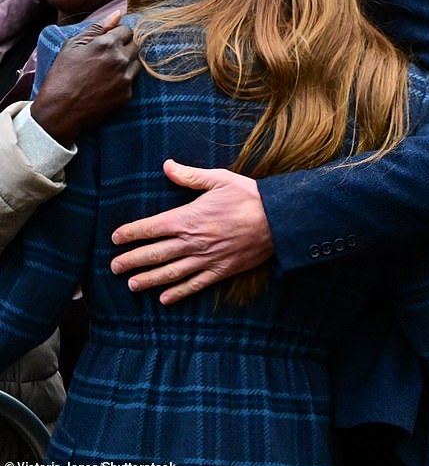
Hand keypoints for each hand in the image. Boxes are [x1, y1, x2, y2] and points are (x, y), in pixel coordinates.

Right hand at [31, 11, 139, 146]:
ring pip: (136, 63)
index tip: (107, 42)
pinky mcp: (127, 95)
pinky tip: (106, 85)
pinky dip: (123, 81)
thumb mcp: (73, 45)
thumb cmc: (62, 75)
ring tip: (107, 71)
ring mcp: (126, 78)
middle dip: (124, 47)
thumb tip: (118, 13)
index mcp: (107, 44)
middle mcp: (121, 59)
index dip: (117, 35)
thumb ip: (97, 27)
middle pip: (135, 46)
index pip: (127, 30)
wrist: (60, 110)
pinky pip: (131, 82)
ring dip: (126, 63)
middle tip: (107, 56)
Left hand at [111, 161, 273, 304]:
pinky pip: (195, 285)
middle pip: (155, 254)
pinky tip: (165, 299)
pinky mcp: (221, 271)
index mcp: (189, 218)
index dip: (131, 233)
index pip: (151, 228)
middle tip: (113, 267)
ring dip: (149, 280)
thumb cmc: (248, 196)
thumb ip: (190, 176)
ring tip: (131, 286)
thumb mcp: (219, 179)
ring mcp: (206, 259)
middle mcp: (193, 242)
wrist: (277, 219)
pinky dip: (178, 293)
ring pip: (170, 273)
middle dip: (131, 260)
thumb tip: (166, 166)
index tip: (115, 238)